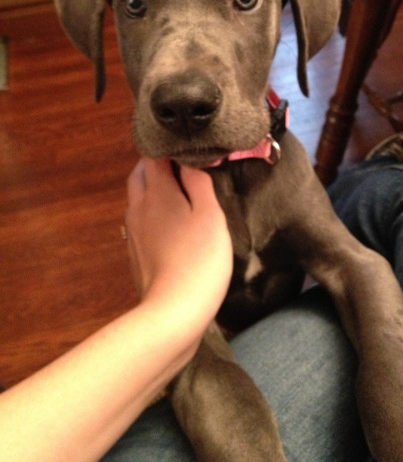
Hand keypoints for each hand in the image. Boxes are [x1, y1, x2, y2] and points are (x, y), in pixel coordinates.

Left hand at [125, 158, 232, 336]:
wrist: (173, 312)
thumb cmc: (200, 258)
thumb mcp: (211, 215)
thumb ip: (200, 183)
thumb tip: (191, 161)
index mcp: (157, 192)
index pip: (153, 156)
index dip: (169, 149)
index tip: (188, 151)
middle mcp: (138, 207)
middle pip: (139, 174)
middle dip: (156, 165)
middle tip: (182, 168)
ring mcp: (133, 232)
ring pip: (137, 198)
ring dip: (152, 189)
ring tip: (178, 194)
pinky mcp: (135, 253)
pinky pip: (139, 221)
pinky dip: (151, 213)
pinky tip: (170, 225)